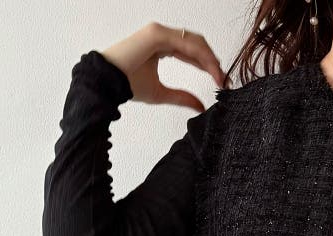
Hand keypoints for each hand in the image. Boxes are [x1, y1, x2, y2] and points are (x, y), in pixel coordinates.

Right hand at [101, 22, 229, 110]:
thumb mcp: (162, 94)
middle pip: (196, 44)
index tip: (220, 82)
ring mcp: (159, 32)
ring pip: (193, 42)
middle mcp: (162, 36)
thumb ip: (182, 97)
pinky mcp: (156, 34)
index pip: (192, 52)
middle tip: (224, 80)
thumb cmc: (128, 85)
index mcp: (162, 45)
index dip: (208, 65)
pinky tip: (210, 69)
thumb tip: (201, 106)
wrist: (108, 83)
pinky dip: (200, 55)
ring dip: (210, 59)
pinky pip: (184, 43)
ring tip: (219, 76)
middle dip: (212, 61)